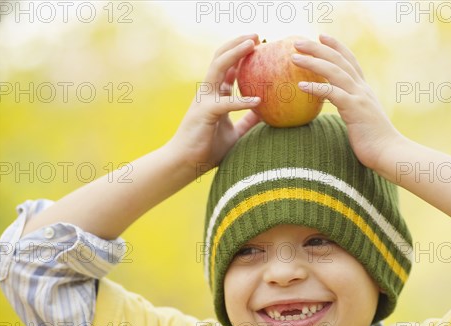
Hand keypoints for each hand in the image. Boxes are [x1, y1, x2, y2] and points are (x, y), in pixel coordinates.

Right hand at [169, 34, 261, 172]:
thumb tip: (264, 113)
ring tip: (252, 45)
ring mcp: (204, 100)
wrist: (186, 163)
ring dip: (235, 54)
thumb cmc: (208, 149)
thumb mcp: (234, 133)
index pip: (228, 67)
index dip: (241, 53)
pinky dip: (241, 101)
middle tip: (257, 35)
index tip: (259, 44)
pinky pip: (225, 103)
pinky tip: (258, 100)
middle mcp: (208, 92)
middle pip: (221, 58)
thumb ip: (246, 121)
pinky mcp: (204, 113)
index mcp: (215, 94)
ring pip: (218, 68)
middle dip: (238, 43)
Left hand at [291, 35, 399, 170]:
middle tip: (298, 42)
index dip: (336, 47)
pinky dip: (316, 88)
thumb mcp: (362, 119)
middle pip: (339, 61)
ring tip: (294, 57)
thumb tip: (341, 107)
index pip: (350, 61)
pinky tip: (301, 86)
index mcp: (364, 90)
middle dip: (318, 48)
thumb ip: (352, 108)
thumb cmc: (374, 141)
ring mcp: (359, 97)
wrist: (390, 152)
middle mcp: (362, 89)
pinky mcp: (354, 110)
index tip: (321, 36)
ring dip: (313, 62)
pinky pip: (332, 94)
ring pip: (334, 72)